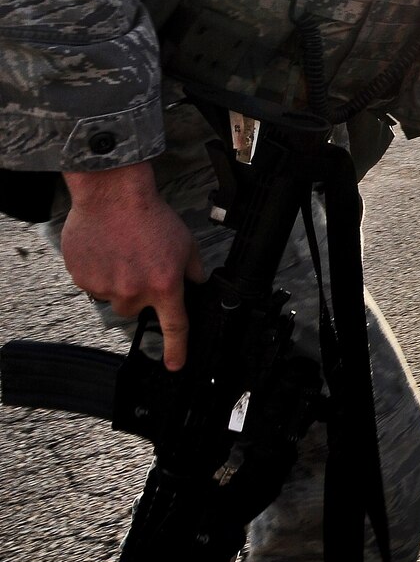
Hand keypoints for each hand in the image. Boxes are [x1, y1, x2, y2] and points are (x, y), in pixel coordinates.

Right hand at [60, 163, 204, 370]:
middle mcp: (134, 291)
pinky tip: (105, 249)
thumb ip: (191, 272)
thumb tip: (195, 286)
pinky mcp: (82, 278)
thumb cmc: (151, 216)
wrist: (113, 196)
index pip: (175, 327)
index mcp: (165, 286)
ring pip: (112, 296)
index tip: (174, 365)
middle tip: (139, 265)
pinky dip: (98, 271)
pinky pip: (91, 284)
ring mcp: (105, 287)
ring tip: (122, 252)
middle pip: (135, 309)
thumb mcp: (186, 244)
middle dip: (138, 292)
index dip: (176, 350)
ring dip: (117, 281)